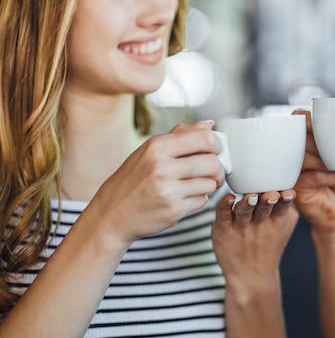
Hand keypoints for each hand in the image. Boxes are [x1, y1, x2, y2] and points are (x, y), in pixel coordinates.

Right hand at [90, 121, 225, 245]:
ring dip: (209, 185)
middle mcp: (161, 167)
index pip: (205, 138)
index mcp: (157, 147)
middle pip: (213, 163)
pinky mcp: (173, 210)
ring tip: (197, 185)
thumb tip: (209, 125)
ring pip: (211, 183)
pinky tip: (185, 197)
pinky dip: (199, 199)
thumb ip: (181, 135)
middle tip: (214, 173)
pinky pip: (202, 201)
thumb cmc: (133, 180)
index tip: (216, 151)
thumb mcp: (149, 151)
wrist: (112, 213)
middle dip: (219, 169)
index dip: (217, 145)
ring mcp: (168, 190)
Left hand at [212, 191, 298, 288]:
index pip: (283, 206)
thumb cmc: (269, 246)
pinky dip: (224, 206)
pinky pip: (223, 215)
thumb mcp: (286, 227)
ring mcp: (240, 228)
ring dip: (247, 203)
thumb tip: (290, 182)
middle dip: (268, 200)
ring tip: (251, 196)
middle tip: (270, 194)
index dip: (285, 199)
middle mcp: (259, 224)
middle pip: (264, 208)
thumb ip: (288, 206)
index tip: (287, 193)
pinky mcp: (223, 229)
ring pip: (244, 212)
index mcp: (277, 221)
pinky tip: (227, 198)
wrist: (251, 276)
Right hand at [291, 109, 334, 232]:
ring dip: (330, 160)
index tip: (326, 121)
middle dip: (323, 141)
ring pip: (307, 156)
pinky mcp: (297, 186)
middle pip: (302, 137)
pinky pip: (314, 175)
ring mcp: (296, 169)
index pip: (300, 120)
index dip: (308, 118)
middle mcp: (299, 152)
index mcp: (310, 139)